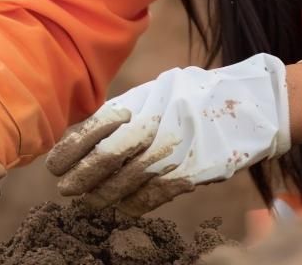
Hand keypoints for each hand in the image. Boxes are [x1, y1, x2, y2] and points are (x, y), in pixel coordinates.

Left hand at [46, 53, 289, 214]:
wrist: (247, 103)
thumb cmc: (193, 96)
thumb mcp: (156, 93)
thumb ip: (126, 113)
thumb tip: (87, 137)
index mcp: (141, 102)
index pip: (93, 128)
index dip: (69, 151)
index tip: (55, 167)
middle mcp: (153, 125)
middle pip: (105, 158)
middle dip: (81, 178)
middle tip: (66, 190)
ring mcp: (172, 151)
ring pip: (127, 181)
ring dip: (103, 196)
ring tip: (89, 203)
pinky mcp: (191, 172)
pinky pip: (154, 195)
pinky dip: (133, 205)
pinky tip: (122, 209)